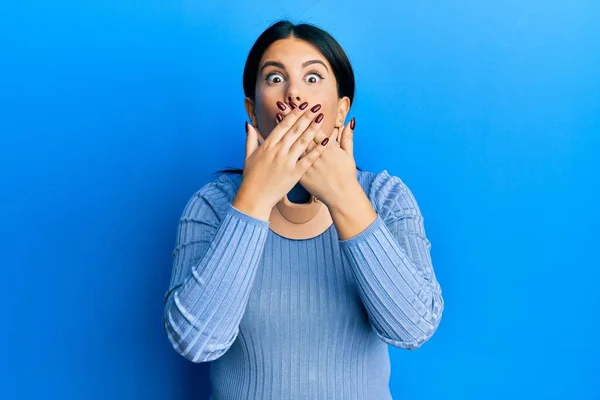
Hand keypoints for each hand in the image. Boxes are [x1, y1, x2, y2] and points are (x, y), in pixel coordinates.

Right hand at [232, 101, 333, 220]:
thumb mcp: (248, 156)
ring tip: (321, 118)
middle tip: (315, 107)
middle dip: (306, 117)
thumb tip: (249, 125)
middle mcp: (278, 151)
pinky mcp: (295, 173)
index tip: (302, 105)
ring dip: (313, 129)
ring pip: (302, 141)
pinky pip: (308, 159)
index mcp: (267, 146)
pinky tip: (325, 141)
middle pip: (295, 130)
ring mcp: (287, 162)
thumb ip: (251, 139)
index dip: (293, 114)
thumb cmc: (251, 178)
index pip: (283, 126)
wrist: (255, 198)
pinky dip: (317, 149)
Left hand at [274, 101, 357, 207]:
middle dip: (291, 117)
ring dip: (284, 130)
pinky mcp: (302, 175)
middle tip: (281, 104)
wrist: (341, 196)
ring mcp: (307, 164)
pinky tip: (275, 142)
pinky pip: (290, 161)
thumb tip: (351, 121)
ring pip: (293, 144)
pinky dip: (283, 151)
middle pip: (301, 132)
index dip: (305, 115)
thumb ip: (347, 137)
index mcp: (328, 148)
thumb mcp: (349, 155)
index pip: (314, 127)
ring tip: (276, 117)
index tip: (298, 104)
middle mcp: (316, 154)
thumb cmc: (346, 175)